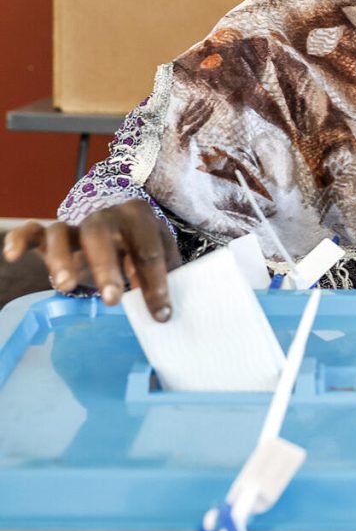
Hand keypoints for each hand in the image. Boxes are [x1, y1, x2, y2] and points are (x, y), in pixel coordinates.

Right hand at [3, 200, 180, 321]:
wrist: (117, 225)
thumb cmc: (140, 246)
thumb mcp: (159, 255)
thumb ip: (163, 276)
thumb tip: (164, 310)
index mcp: (139, 217)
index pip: (148, 250)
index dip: (156, 283)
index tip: (161, 315)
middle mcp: (105, 215)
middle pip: (101, 235)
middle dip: (107, 267)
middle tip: (112, 299)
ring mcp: (74, 223)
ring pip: (62, 233)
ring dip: (61, 259)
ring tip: (66, 287)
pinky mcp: (49, 233)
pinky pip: (32, 231)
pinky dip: (19, 239)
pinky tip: (12, 256)